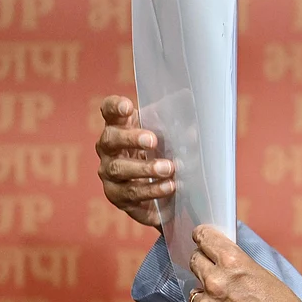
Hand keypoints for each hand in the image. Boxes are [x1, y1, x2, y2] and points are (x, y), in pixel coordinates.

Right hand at [94, 95, 175, 228]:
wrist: (156, 194)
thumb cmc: (159, 156)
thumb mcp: (166, 139)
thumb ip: (174, 129)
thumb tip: (193, 127)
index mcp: (119, 127)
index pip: (109, 111)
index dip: (115, 107)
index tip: (127, 106)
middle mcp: (108, 149)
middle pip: (110, 139)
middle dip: (131, 139)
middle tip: (152, 140)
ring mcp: (109, 173)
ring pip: (120, 169)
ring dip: (145, 168)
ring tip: (168, 168)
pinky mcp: (117, 195)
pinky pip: (131, 193)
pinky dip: (152, 189)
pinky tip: (169, 186)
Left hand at [187, 225, 301, 301]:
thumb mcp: (266, 278)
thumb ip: (240, 268)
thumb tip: (224, 264)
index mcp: (233, 263)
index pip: (205, 238)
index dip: (202, 236)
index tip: (200, 237)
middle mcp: (215, 282)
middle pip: (195, 262)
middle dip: (203, 265)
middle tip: (216, 274)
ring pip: (197, 294)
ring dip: (209, 297)